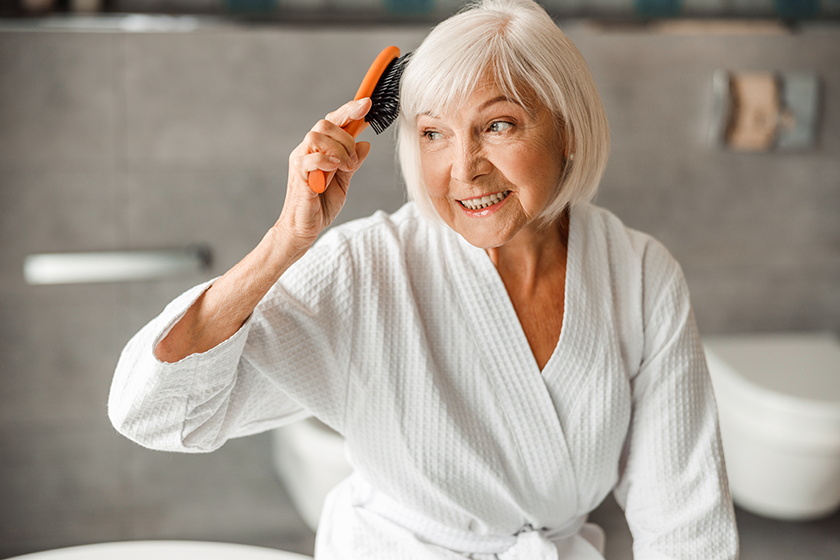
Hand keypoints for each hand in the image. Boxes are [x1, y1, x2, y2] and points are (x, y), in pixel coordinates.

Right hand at [276, 98, 372, 251]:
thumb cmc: (321, 205)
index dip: (349, 110)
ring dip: (338, 149)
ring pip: (316, 135)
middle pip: (324, 123)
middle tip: (353, 160)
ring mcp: (301, 161)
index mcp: (319, 149)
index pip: (333, 122)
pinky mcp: (298, 175)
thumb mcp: (344, 182)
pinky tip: (336, 169)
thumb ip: (352, 163)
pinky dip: (326, 160)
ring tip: (345, 168)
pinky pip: (310, 158)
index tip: (367, 104)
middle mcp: (307, 150)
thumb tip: (365, 144)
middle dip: (346, 136)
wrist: (304, 229)